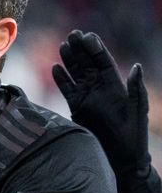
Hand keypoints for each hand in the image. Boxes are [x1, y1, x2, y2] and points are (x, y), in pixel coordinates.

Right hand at [51, 30, 149, 176]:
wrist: (120, 159)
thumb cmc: (134, 136)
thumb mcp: (137, 110)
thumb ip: (135, 89)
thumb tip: (136, 67)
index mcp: (115, 86)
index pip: (103, 62)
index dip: (95, 48)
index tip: (88, 35)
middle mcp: (100, 89)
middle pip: (87, 64)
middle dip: (79, 49)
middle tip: (72, 34)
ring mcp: (87, 97)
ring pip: (75, 73)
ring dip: (69, 60)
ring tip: (63, 45)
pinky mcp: (76, 108)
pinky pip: (66, 90)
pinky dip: (61, 79)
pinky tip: (56, 68)